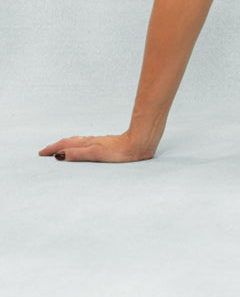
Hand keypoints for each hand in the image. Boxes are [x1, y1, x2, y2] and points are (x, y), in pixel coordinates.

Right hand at [38, 131, 152, 162]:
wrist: (140, 143)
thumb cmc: (121, 151)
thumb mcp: (97, 154)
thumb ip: (78, 154)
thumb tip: (59, 155)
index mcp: (88, 144)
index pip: (66, 145)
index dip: (53, 149)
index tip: (41, 153)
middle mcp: (93, 141)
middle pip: (71, 142)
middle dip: (57, 146)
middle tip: (46, 151)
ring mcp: (100, 141)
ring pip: (79, 141)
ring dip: (67, 144)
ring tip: (60, 147)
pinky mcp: (108, 143)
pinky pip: (88, 142)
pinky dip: (79, 144)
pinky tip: (84, 145)